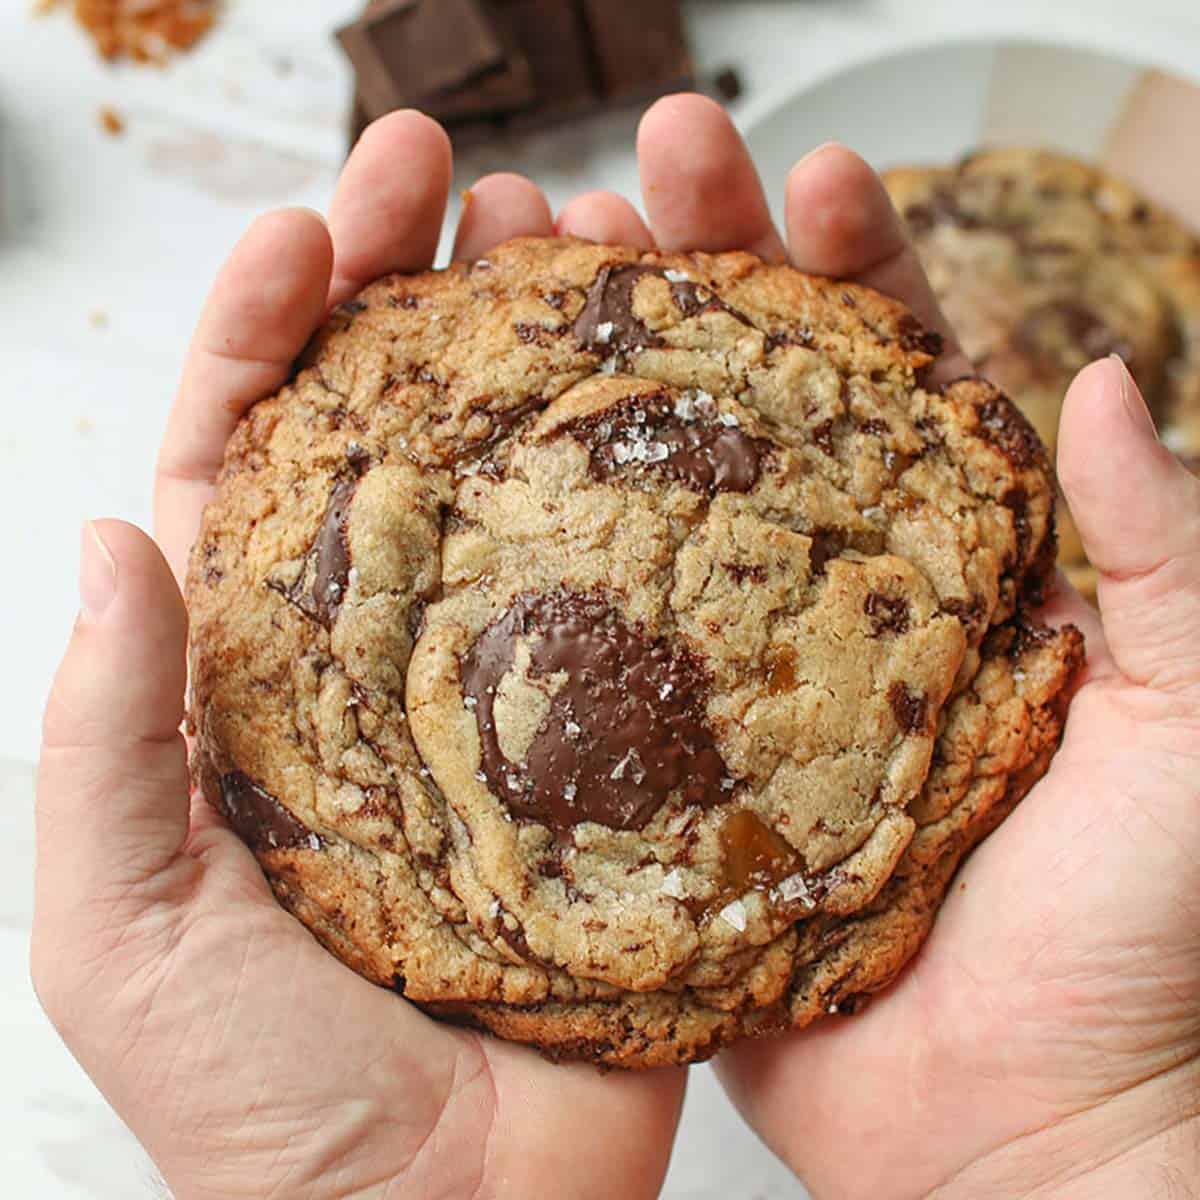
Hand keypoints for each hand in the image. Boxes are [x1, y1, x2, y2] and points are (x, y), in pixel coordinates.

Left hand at [33, 112, 691, 1199]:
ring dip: (554, 364)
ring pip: (533, 491)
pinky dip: (661, 504)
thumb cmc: (261, 1106)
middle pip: (407, 436)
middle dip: (424, 291)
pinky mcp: (615, 752)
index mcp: (258, 675)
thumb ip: (102, 737)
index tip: (319, 225)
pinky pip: (640, 604)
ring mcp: (515, 695)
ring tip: (593, 244)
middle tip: (473, 179)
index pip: (255, 458)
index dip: (277, 328)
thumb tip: (107, 535)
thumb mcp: (121, 923)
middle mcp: (390, 659)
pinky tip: (694, 417)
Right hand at [620, 102, 1198, 1197]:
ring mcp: (731, 684)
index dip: (844, 266)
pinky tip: (476, 484)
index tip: (795, 175)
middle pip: (744, 408)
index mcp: (948, 570)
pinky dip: (537, 574)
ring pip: (649, 506)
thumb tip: (1101, 380)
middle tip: (615, 183)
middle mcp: (825, 605)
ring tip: (514, 279)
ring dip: (587, 390)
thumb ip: (1164, 556)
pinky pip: (594, 663)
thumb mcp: (1196, 721)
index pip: (891, 376)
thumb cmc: (1139, 942)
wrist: (1028, 1131)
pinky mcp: (665, 781)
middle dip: (687, 283)